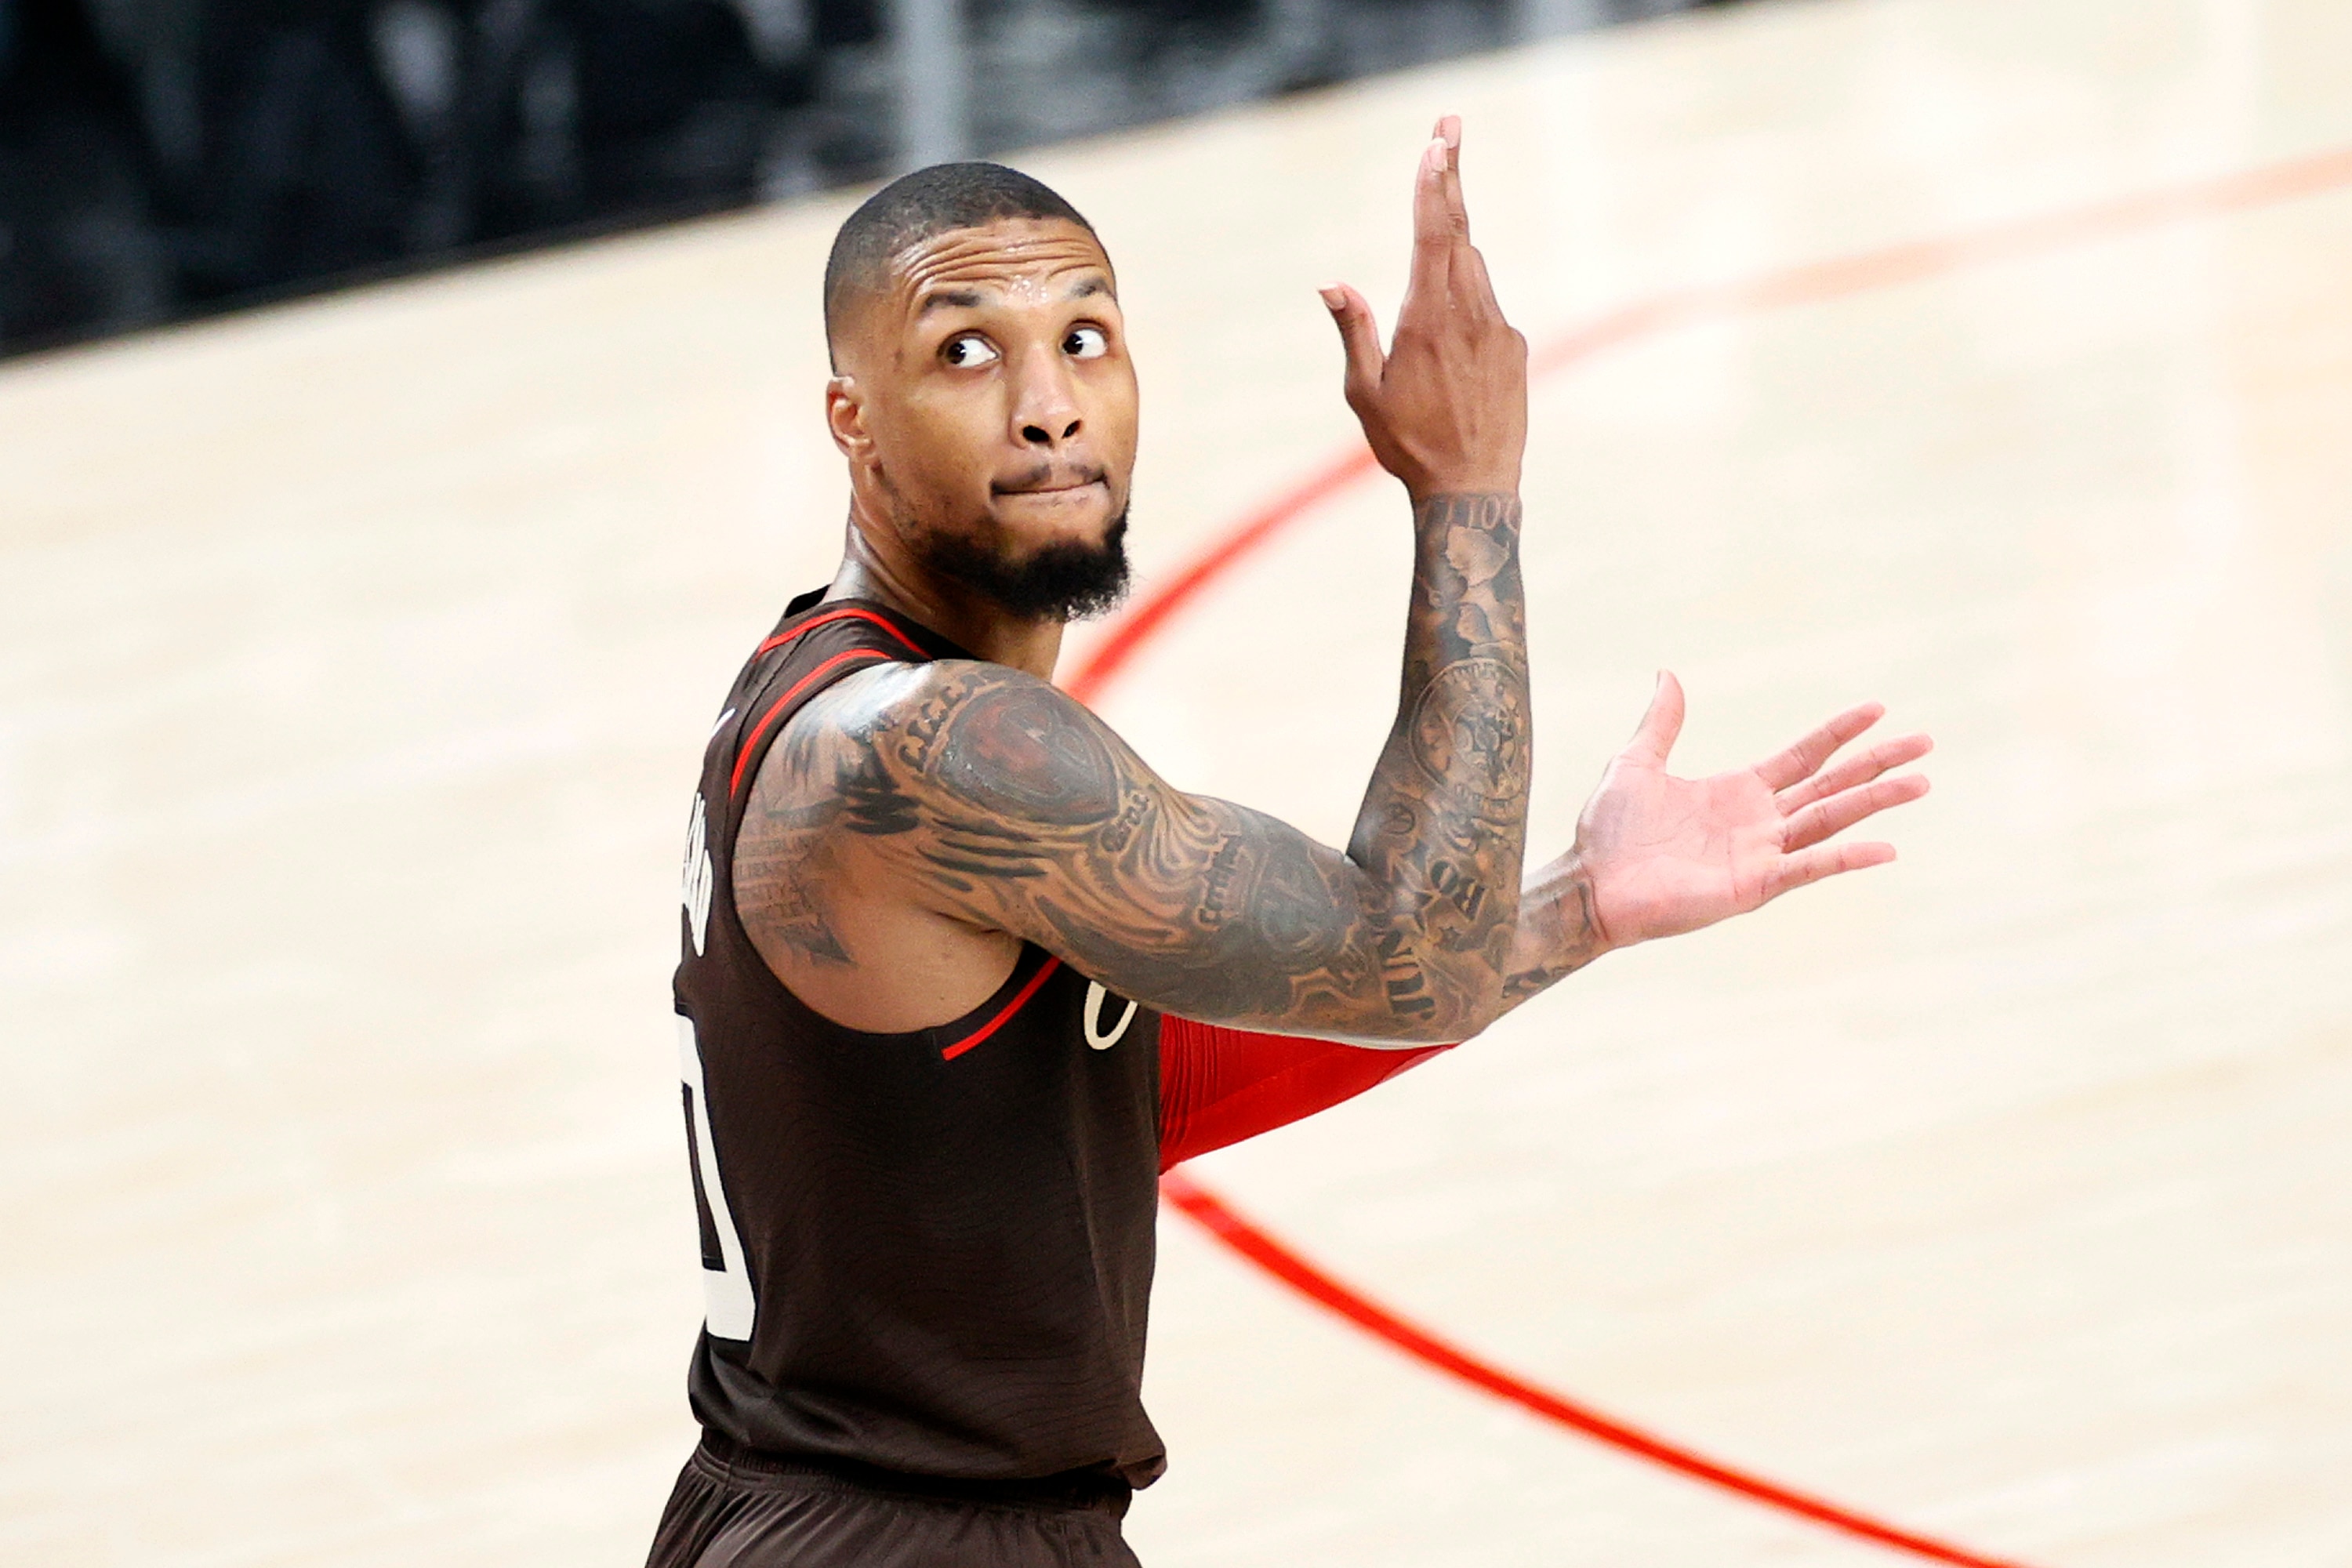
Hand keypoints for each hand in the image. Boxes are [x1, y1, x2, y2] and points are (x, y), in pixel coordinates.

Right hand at [1321, 116, 1527, 501]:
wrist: (1473, 491)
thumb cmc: (1407, 446)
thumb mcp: (1363, 393)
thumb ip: (1354, 330)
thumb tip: (1333, 284)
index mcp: (1425, 320)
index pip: (1433, 235)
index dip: (1434, 184)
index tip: (1437, 143)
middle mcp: (1469, 315)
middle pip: (1458, 233)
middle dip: (1449, 180)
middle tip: (1448, 127)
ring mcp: (1498, 329)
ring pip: (1473, 268)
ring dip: (1452, 245)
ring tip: (1437, 241)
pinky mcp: (1515, 347)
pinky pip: (1486, 306)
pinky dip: (1465, 297)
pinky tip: (1448, 340)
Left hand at [1571, 673, 1931, 949]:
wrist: (1590, 884)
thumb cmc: (1609, 832)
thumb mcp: (1636, 762)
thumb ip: (1661, 722)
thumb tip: (1668, 674)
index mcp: (1738, 791)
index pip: (1804, 756)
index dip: (1839, 732)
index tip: (1878, 708)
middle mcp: (1759, 822)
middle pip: (1831, 785)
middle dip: (1877, 764)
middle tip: (1926, 743)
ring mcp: (1761, 855)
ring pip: (1830, 821)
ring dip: (1875, 802)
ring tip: (1921, 782)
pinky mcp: (1753, 886)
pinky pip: (1807, 868)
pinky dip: (1845, 859)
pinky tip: (1885, 848)